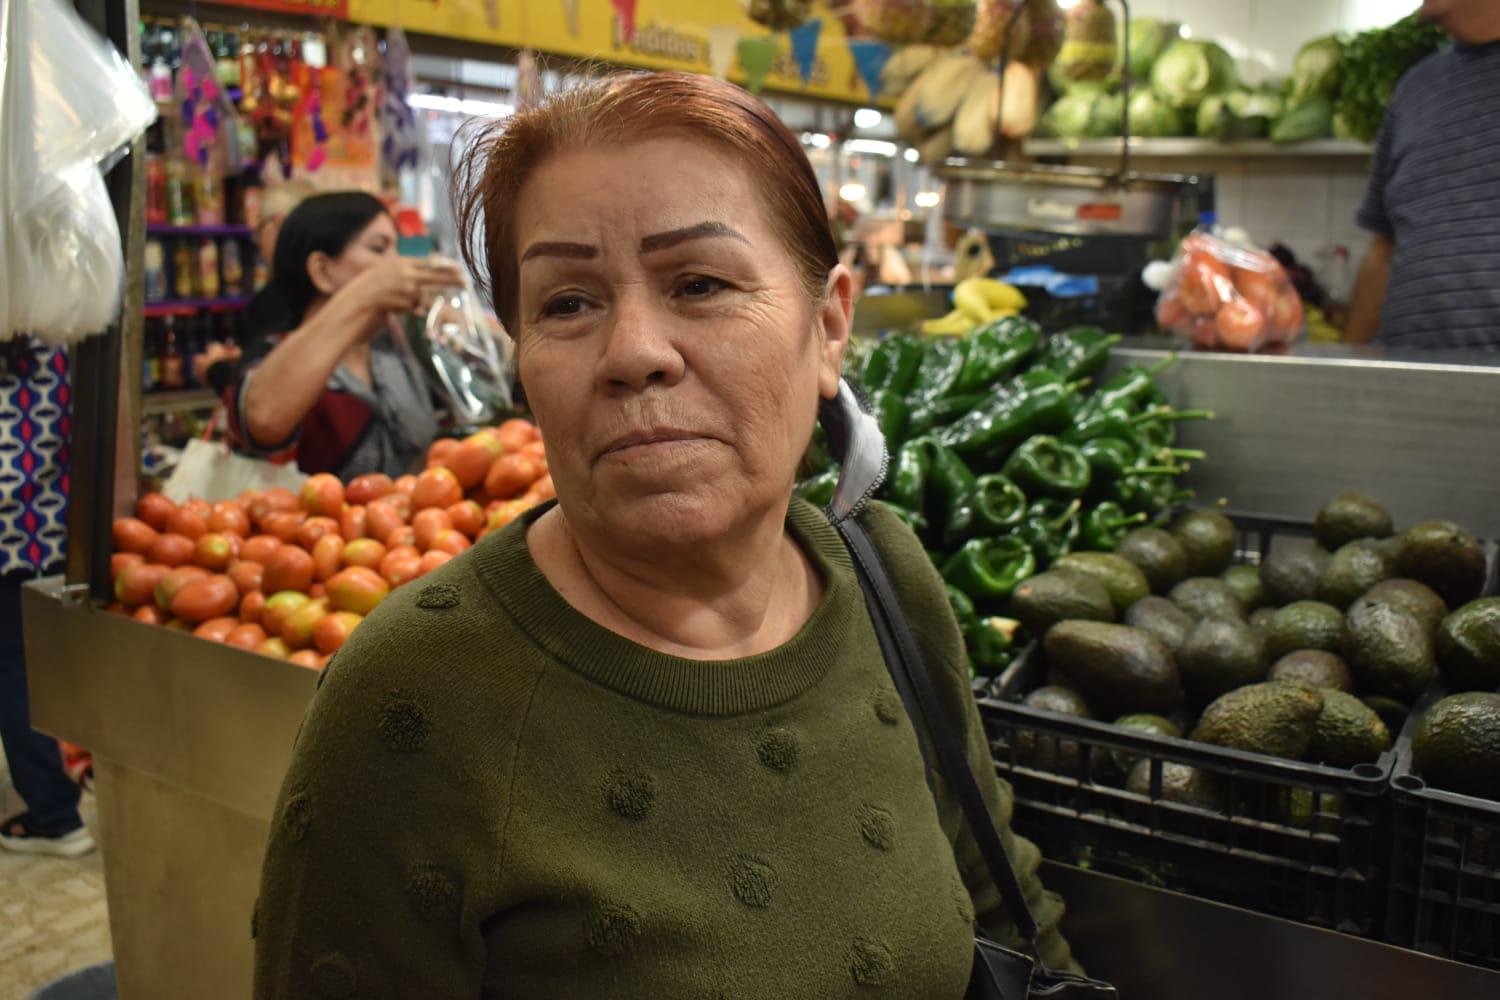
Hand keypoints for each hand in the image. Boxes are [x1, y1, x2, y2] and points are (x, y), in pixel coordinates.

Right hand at [334, 255, 466, 329]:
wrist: (355, 301)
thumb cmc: (370, 287)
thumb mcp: (387, 272)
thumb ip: (406, 271)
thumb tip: (427, 274)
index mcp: (401, 262)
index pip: (429, 262)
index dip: (445, 266)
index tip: (458, 268)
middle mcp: (405, 272)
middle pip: (435, 276)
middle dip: (451, 280)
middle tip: (465, 282)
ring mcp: (405, 287)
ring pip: (422, 297)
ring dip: (415, 302)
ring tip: (395, 300)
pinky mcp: (405, 301)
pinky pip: (414, 308)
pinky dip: (408, 309)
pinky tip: (392, 306)